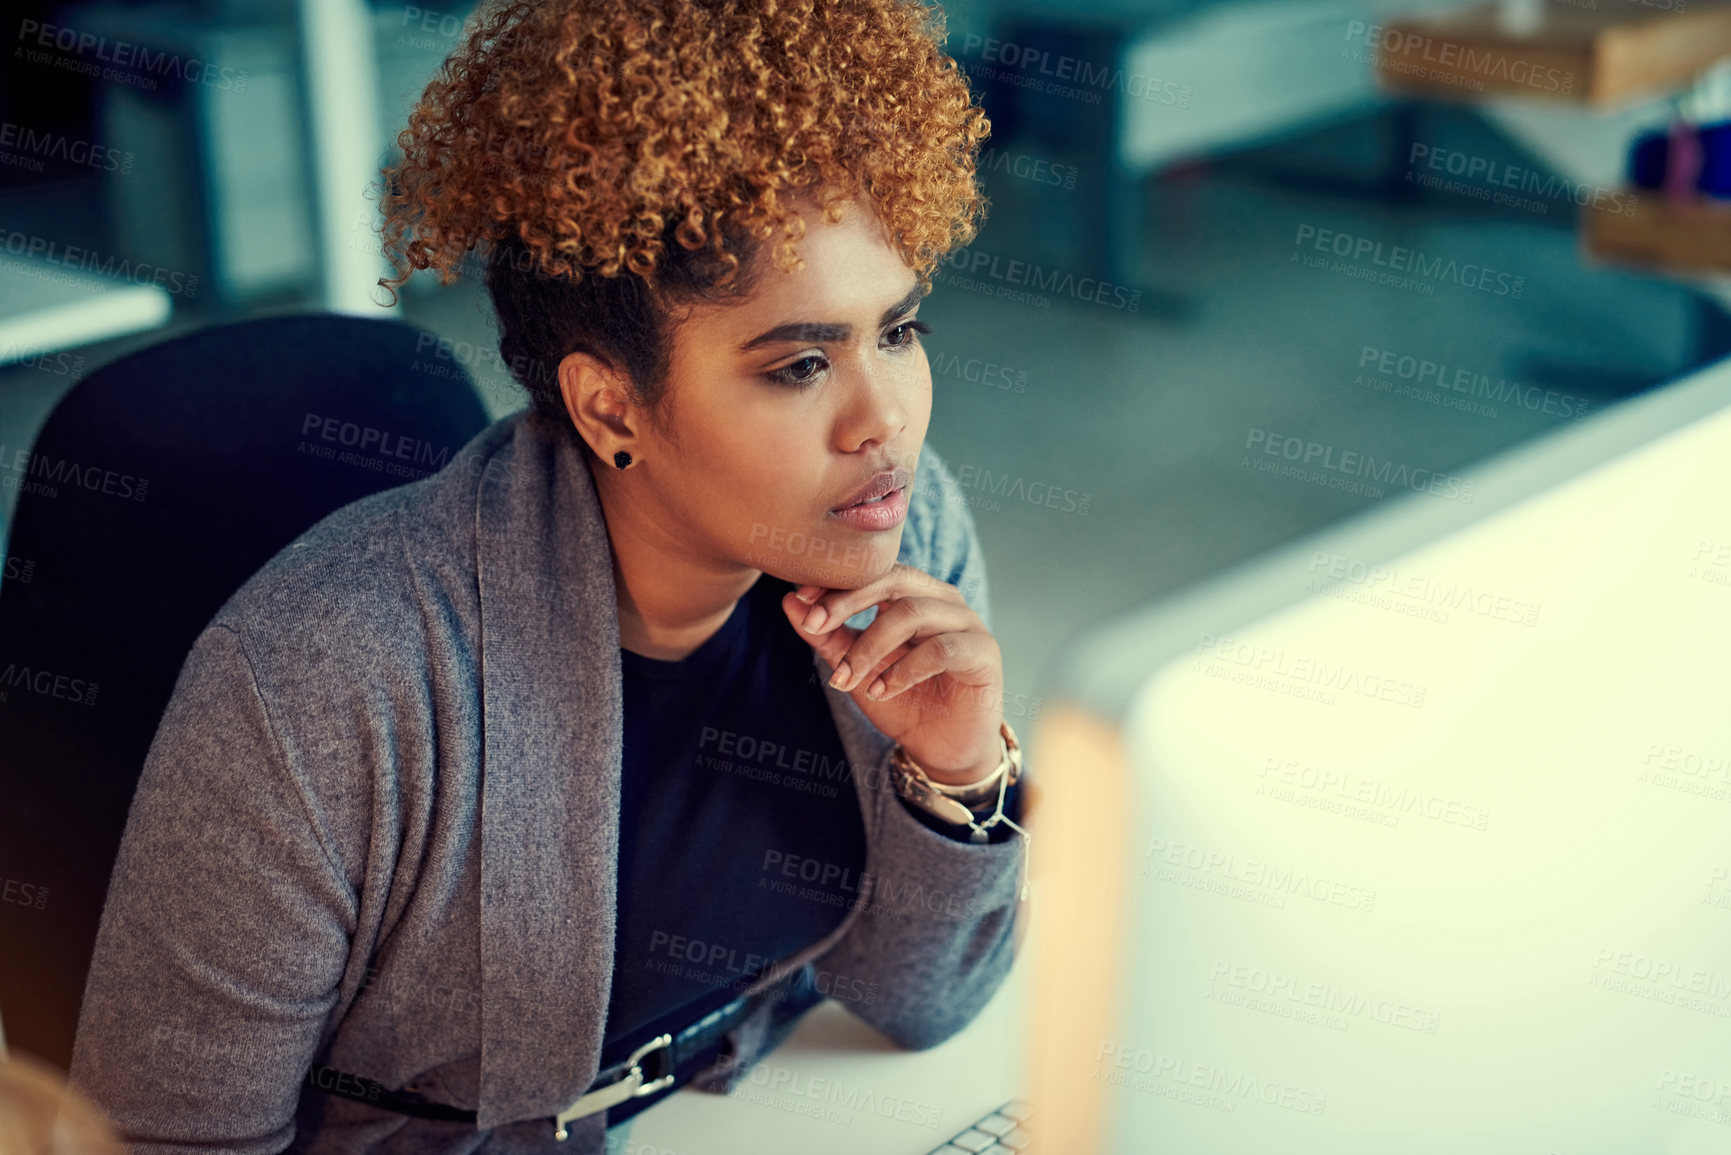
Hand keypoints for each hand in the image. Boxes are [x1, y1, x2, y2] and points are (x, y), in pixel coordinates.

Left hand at [779, 563, 1003, 784]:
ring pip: (912, 613)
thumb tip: (790, 603)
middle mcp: (944, 600)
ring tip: (848, 678)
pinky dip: (904, 669)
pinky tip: (882, 691)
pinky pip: (940, 649)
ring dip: (871, 646)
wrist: (942, 750)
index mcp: (915, 594)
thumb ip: (828, 636)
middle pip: (894, 581)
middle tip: (814, 626)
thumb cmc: (902, 702)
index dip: (837, 583)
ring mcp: (969, 624)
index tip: (801, 600)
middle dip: (848, 601)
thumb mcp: (856, 668)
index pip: (875, 572)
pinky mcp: (984, 654)